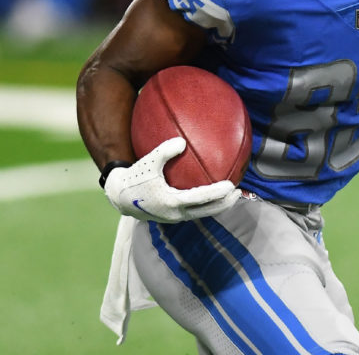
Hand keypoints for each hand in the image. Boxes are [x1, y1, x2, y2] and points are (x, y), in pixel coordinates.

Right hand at [103, 137, 239, 222]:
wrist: (119, 197)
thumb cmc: (135, 177)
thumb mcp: (148, 162)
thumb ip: (164, 151)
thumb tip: (182, 142)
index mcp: (170, 202)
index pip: (200, 199)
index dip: (217, 193)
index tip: (231, 186)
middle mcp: (175, 213)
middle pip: (207, 211)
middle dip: (224, 204)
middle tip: (238, 193)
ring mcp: (174, 217)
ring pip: (202, 214)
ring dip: (218, 207)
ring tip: (231, 196)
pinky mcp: (173, 216)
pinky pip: (195, 211)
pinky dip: (207, 205)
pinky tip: (213, 195)